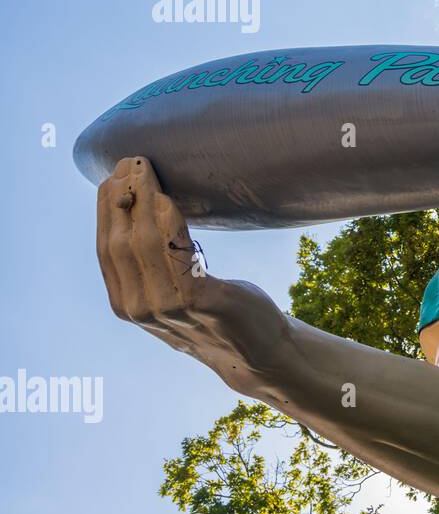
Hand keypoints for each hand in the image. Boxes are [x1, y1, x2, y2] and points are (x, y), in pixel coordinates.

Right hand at [95, 156, 282, 383]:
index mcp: (126, 303)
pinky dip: (170, 226)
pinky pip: (177, 257)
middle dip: (122, 197)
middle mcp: (138, 308)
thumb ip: (154, 263)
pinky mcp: (198, 303)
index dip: (106, 210)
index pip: (105, 248)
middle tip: (131, 161)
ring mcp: (165, 308)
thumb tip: (143, 210)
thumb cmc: (217, 312)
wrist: (257, 352)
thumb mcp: (176, 288)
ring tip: (146, 170)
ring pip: (144, 244)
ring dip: (144, 202)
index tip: (113, 174)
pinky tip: (171, 201)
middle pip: (120, 242)